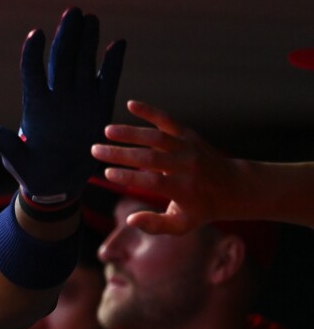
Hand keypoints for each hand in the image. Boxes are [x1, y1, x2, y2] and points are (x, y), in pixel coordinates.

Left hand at [0, 8, 125, 206]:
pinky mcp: (98, 106)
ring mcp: (78, 99)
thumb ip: (7, 146)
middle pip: (61, 60)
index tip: (36, 34)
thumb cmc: (32, 172)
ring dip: (86, 41)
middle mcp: (57, 97)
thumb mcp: (17, 161)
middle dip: (66, 35)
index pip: (32, 72)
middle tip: (72, 11)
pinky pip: (107, 79)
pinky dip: (112, 62)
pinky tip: (118, 43)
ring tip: (90, 17)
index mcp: (36, 106)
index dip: (33, 54)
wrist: (57, 183)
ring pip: (82, 63)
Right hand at [92, 100, 233, 233]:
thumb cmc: (201, 208)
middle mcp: (187, 166)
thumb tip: (130, 220)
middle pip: (150, 157)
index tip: (107, 173)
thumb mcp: (181, 225)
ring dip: (130, 132)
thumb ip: (155, 225)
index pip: (152, 181)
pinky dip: (150, 111)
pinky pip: (168, 120)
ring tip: (107, 131)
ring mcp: (188, 148)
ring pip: (156, 137)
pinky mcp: (188, 135)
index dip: (128, 177)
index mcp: (184, 189)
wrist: (233, 186)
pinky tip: (131, 104)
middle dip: (120, 153)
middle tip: (96, 150)